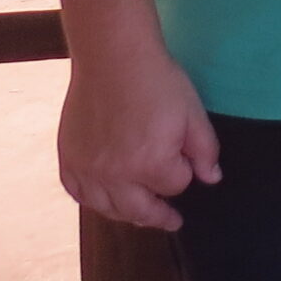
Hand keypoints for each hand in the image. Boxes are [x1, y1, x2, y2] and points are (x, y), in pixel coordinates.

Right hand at [56, 45, 221, 230]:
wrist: (113, 58)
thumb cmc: (158, 82)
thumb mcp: (193, 114)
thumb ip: (205, 150)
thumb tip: (211, 179)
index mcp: (151, 163)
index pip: (175, 186)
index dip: (183, 174)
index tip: (184, 160)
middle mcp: (116, 174)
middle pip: (140, 211)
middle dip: (159, 215)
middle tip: (170, 221)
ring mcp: (88, 169)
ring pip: (107, 208)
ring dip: (126, 214)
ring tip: (139, 214)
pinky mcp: (68, 158)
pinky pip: (77, 192)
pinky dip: (91, 199)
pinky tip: (102, 198)